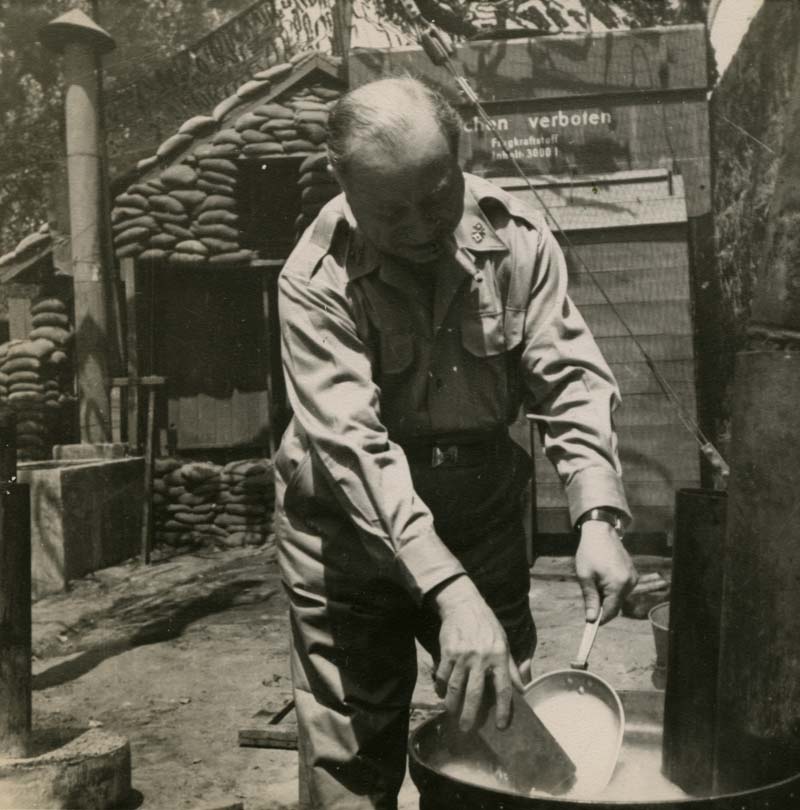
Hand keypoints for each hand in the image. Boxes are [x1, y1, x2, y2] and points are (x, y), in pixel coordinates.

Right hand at [432, 576, 522, 731]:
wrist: (464, 604)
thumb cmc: (487, 626)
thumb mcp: (504, 643)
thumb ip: (512, 668)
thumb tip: (524, 690)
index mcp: (500, 656)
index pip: (504, 688)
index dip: (504, 709)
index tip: (501, 726)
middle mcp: (482, 657)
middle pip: (475, 693)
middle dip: (470, 714)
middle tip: (467, 729)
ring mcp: (463, 654)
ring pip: (456, 687)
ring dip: (453, 704)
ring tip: (452, 714)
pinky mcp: (448, 651)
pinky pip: (443, 675)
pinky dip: (441, 687)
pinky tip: (442, 694)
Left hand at [575, 521, 637, 622]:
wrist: (601, 531)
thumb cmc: (590, 552)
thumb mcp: (585, 576)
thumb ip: (590, 598)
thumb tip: (592, 618)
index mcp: (619, 584)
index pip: (611, 611)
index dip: (601, 619)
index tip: (590, 624)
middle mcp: (631, 583)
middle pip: (615, 605)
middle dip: (602, 604)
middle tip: (589, 593)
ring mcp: (634, 578)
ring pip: (618, 597)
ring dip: (606, 595)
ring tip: (595, 579)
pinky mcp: (633, 574)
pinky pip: (621, 588)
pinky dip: (612, 587)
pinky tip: (603, 575)